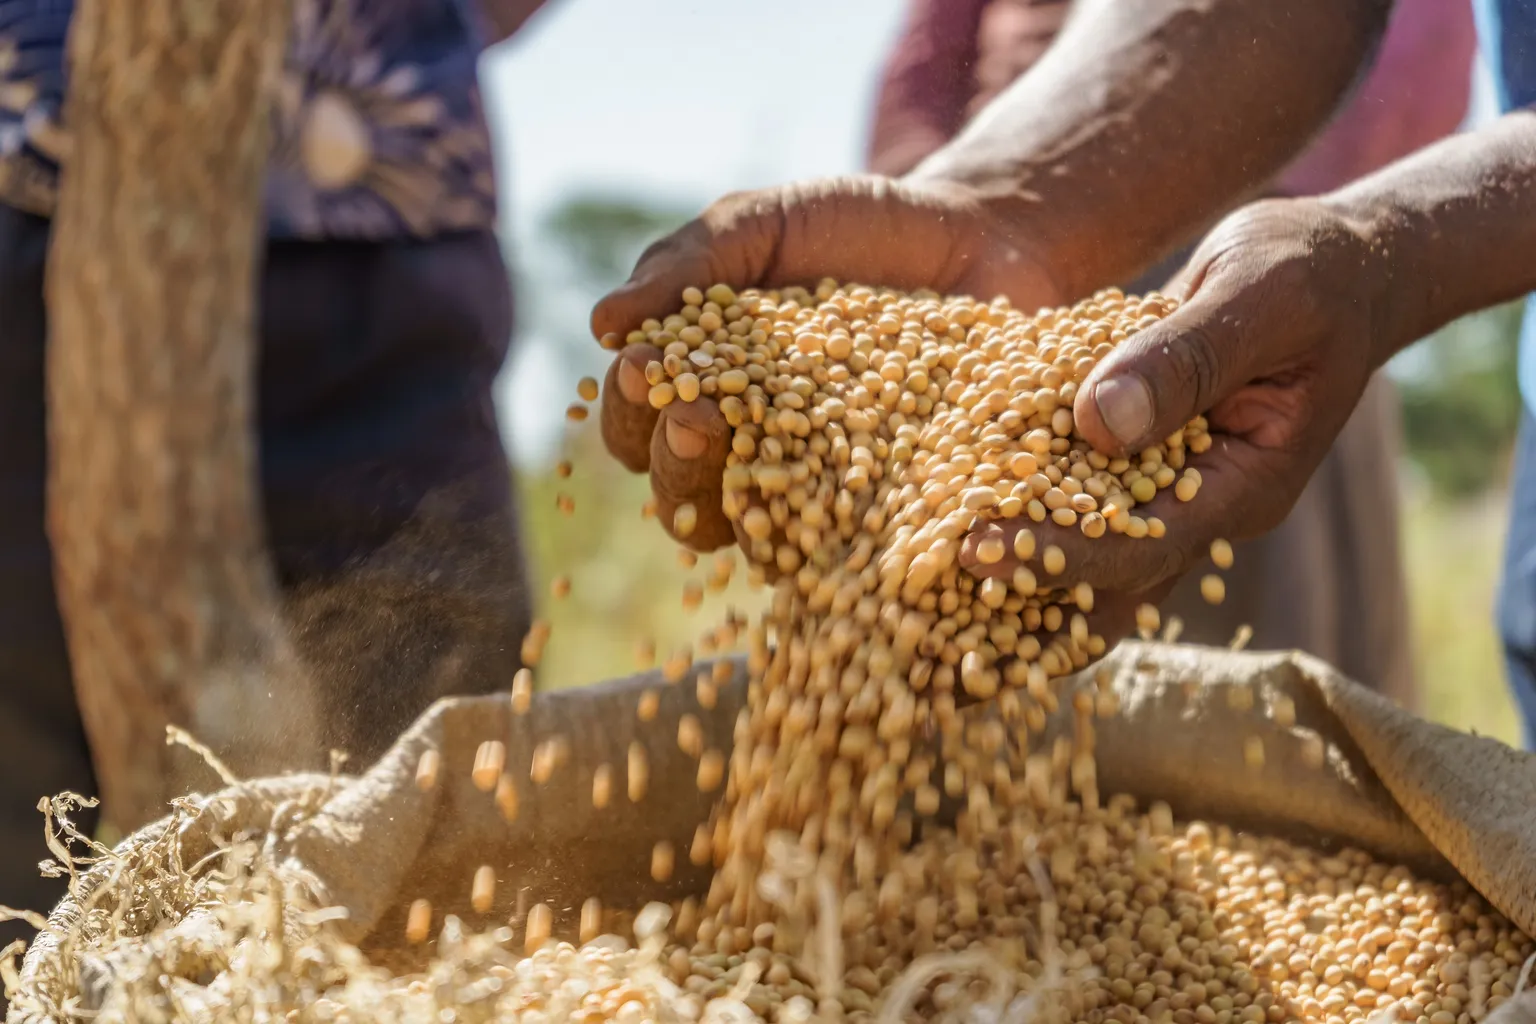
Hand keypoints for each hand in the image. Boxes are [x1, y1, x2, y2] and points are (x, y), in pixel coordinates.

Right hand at [591, 174, 1064, 550]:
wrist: (979, 239)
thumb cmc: (856, 230)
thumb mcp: (765, 222)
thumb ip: (688, 263)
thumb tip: (600, 322)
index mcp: (702, 390)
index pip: (639, 424)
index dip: (630, 410)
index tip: (639, 371)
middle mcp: (749, 454)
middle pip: (678, 488)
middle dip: (673, 456)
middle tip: (695, 417)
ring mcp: (817, 489)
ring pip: (746, 528)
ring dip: (733, 500)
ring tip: (744, 451)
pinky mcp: (888, 510)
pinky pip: (848, 542)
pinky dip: (829, 534)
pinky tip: (831, 506)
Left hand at [960, 196, 1387, 597]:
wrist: (1331, 266)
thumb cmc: (1307, 271)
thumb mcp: (1256, 296)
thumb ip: (1186, 358)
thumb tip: (1100, 422)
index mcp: (1245, 485)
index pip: (1144, 544)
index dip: (1060, 552)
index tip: (978, 548)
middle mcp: (1203, 507)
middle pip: (1106, 579)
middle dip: (1020, 594)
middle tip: (930, 594)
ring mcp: (1169, 493)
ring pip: (1084, 556)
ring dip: (1011, 575)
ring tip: (923, 585)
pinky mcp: (1135, 464)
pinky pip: (1071, 499)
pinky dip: (1016, 512)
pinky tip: (945, 513)